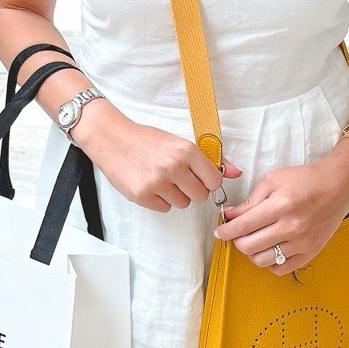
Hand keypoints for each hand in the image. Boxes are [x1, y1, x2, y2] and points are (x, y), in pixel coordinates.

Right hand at [73, 101, 240, 212]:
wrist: (112, 139)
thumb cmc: (147, 140)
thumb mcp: (180, 143)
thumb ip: (210, 160)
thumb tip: (236, 173)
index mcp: (186, 150)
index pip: (214, 181)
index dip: (207, 182)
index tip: (198, 177)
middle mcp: (173, 166)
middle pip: (200, 196)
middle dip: (192, 190)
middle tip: (177, 179)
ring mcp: (157, 182)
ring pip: (182, 204)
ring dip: (175, 196)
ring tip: (161, 180)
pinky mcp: (142, 195)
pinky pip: (165, 208)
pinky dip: (159, 201)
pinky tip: (150, 185)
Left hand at [214, 140, 348, 271]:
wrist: (338, 186)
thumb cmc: (306, 179)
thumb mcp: (274, 180)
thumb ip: (250, 200)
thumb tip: (230, 215)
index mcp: (281, 205)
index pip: (244, 226)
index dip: (226, 231)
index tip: (220, 232)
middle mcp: (292, 227)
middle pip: (249, 246)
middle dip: (237, 241)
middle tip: (237, 234)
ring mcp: (302, 242)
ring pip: (263, 260)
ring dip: (251, 253)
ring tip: (253, 241)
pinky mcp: (311, 252)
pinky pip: (281, 269)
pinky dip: (269, 263)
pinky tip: (269, 250)